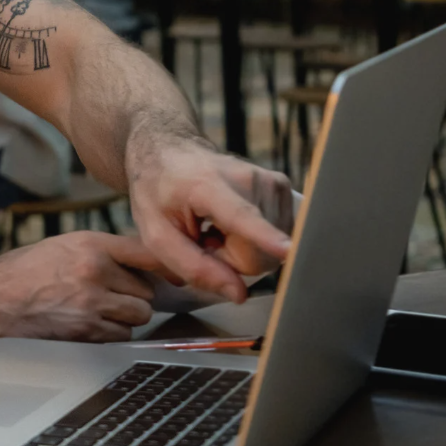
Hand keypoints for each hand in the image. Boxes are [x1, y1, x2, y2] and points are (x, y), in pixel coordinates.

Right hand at [0, 231, 171, 342]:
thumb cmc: (21, 273)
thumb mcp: (61, 246)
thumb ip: (99, 252)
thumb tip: (137, 266)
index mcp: (90, 244)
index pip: (146, 252)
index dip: (168, 266)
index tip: (180, 275)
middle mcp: (95, 270)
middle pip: (147, 291)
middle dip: (134, 297)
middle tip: (112, 297)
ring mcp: (92, 302)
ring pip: (138, 315)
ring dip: (126, 317)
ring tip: (99, 311)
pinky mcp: (86, 331)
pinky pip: (121, 336)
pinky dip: (112, 334)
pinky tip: (89, 325)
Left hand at [127, 137, 294, 303]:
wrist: (169, 151)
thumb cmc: (158, 192)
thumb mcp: (156, 235)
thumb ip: (193, 267)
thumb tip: (239, 294)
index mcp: (207, 186)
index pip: (242, 217)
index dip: (266, 237)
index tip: (290, 249)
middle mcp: (248, 179)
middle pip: (256, 252)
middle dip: (230, 259)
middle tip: (204, 239)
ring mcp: (270, 181)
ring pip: (269, 249)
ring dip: (240, 249)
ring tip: (215, 228)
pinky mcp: (282, 186)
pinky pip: (276, 236)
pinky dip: (253, 238)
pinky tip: (232, 224)